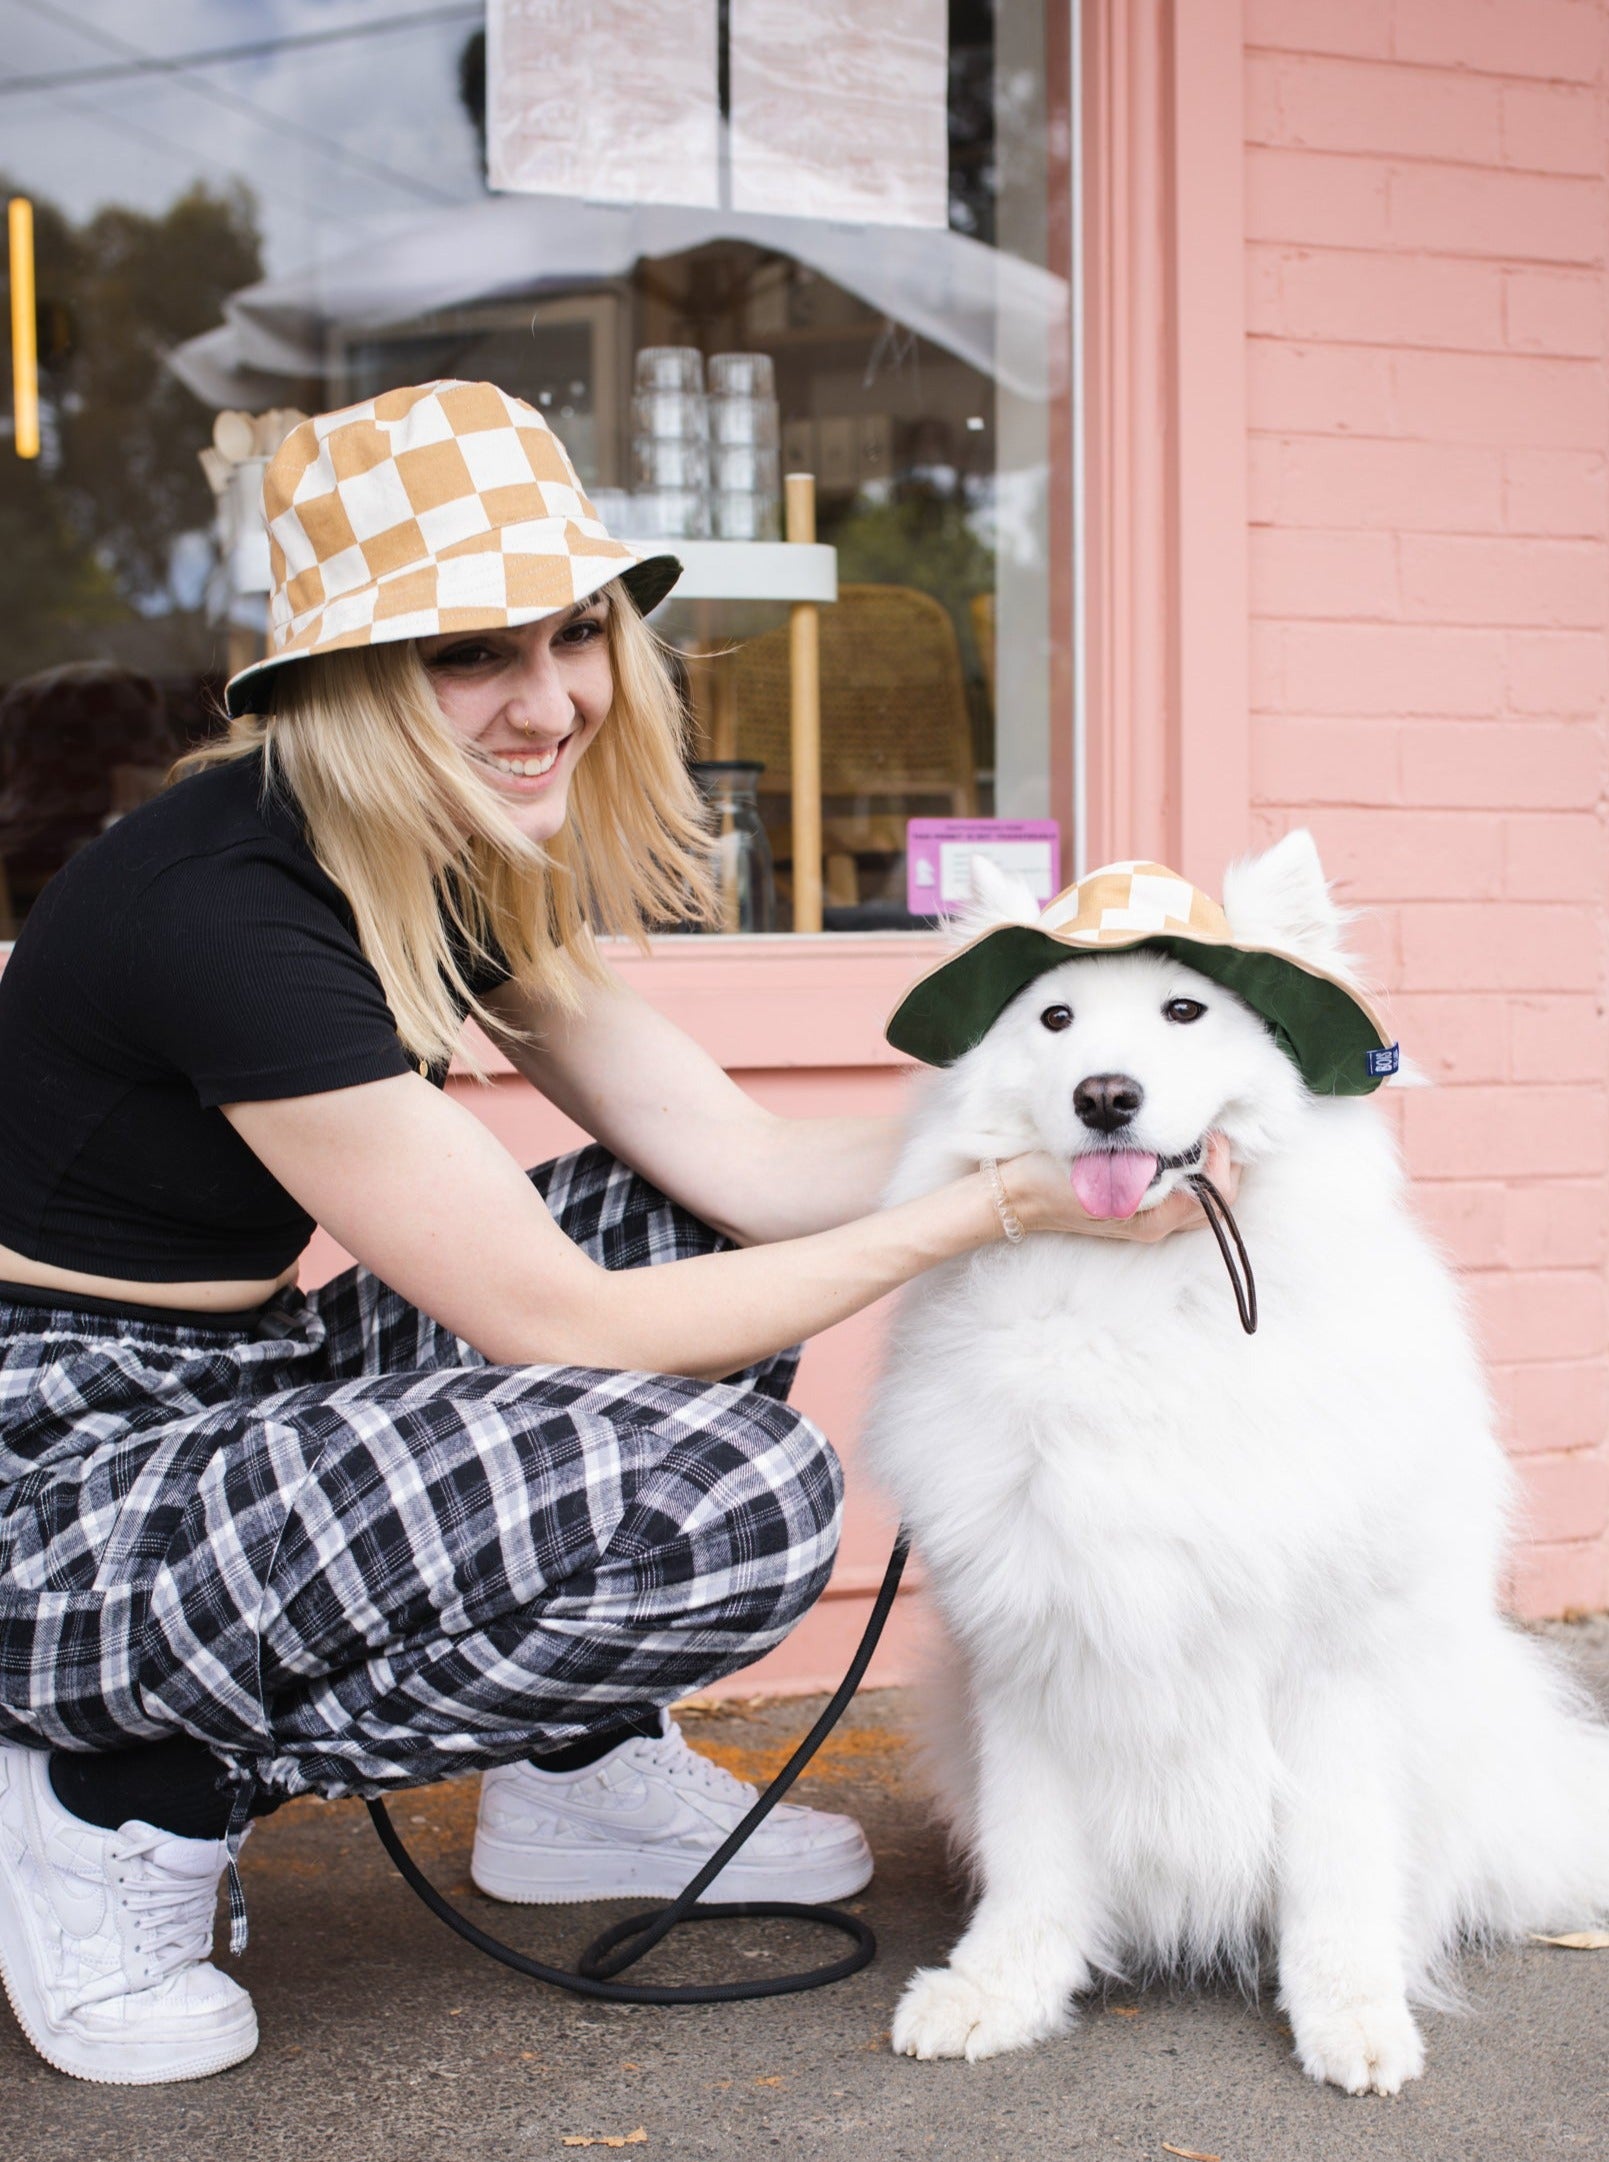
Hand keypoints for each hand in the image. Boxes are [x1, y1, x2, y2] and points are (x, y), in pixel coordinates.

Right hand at [998, 1132, 1238, 1243]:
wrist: (1017, 1194)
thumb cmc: (1052, 1180)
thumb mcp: (1100, 1170)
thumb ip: (1148, 1167)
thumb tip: (1194, 1148)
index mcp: (1154, 1220)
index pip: (1217, 1194)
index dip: (1223, 1156)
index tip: (1209, 1125)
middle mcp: (1159, 1225)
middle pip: (1219, 1199)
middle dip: (1224, 1159)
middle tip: (1210, 1124)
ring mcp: (1150, 1218)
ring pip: (1205, 1195)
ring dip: (1209, 1162)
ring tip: (1196, 1129)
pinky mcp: (1141, 1206)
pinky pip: (1184, 1191)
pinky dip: (1191, 1165)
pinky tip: (1176, 1140)